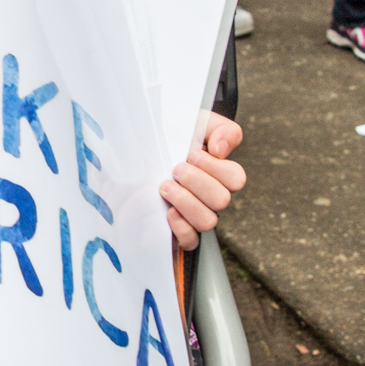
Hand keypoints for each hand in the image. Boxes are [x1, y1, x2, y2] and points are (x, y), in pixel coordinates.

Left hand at [159, 111, 245, 251]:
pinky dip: (180, 226)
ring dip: (185, 201)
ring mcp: (194, 216)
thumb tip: (221, 150)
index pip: (236, 179)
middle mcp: (209, 197)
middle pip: (222, 200)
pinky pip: (190, 241)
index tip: (192, 154)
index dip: (215, 167)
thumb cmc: (166, 139)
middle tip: (175, 170)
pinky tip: (167, 211)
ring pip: (207, 221)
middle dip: (196, 181)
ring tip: (164, 187)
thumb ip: (220, 129)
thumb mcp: (194, 124)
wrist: (128, 157)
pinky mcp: (176, 233)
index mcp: (217, 173)